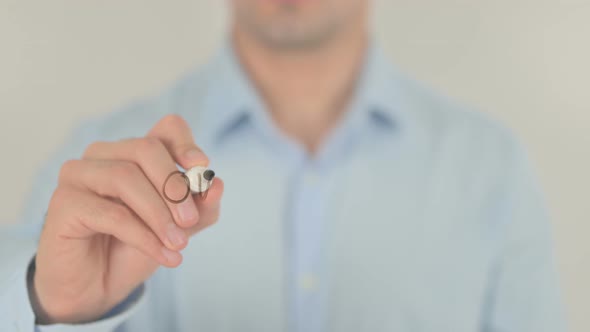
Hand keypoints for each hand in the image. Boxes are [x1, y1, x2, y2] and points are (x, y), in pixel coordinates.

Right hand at [30, 115, 223, 323]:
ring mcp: (79, 174)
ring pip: (126, 177)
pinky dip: (144, 236)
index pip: (166, 128)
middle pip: (146, 149)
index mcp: (134, 153)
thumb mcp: (178, 228)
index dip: (186, 144)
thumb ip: (200, 208)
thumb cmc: (135, 248)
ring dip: (159, 214)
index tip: (202, 168)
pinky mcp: (64, 202)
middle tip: (191, 221)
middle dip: (174, 187)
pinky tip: (163, 255)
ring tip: (178, 243)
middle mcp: (104, 155)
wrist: (97, 288)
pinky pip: (111, 213)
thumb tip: (217, 185)